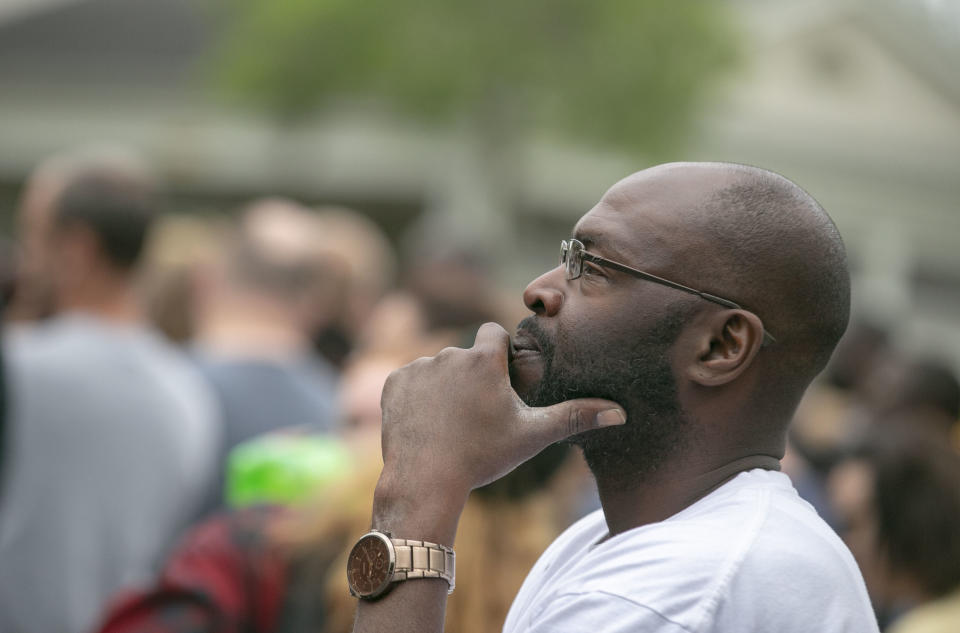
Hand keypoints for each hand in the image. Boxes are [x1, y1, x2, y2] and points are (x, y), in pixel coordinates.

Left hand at [374, 322, 625, 526]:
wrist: (425, 481)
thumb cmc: (482, 457)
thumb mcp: (532, 436)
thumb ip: (575, 416)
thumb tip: (620, 412)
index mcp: (484, 359)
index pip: (494, 332)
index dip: (498, 352)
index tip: (500, 378)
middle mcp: (449, 354)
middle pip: (465, 355)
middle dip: (471, 376)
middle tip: (477, 414)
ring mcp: (418, 367)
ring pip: (437, 369)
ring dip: (443, 387)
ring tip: (449, 425)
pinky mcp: (394, 383)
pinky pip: (410, 382)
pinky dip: (417, 398)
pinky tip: (426, 425)